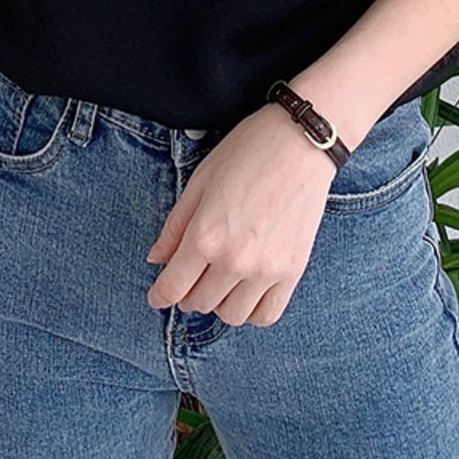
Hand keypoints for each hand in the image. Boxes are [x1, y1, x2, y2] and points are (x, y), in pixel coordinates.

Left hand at [145, 101, 337, 326]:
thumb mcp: (200, 181)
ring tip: (219, 281)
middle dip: (187, 294)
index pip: (173, 287)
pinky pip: (266, 315)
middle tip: (191, 277)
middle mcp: (234, 260)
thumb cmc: (248, 152)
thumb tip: (156, 259)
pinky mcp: (293, 271)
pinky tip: (245, 291)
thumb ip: (176, 225)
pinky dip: (251, 311)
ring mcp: (266, 270)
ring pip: (231, 315)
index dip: (159, 296)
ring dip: (218, 303)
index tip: (157, 297)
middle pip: (199, 302)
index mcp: (205, 235)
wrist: (302, 143)